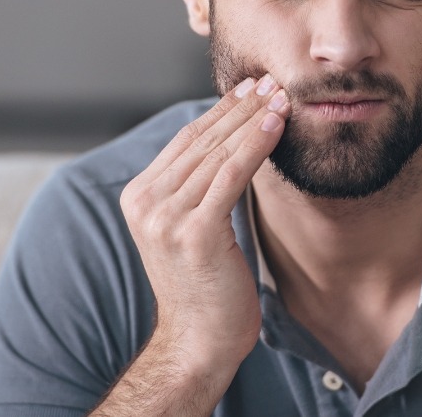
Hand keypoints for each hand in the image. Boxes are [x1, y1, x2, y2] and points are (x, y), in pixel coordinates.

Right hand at [119, 74, 289, 384]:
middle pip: (202, 140)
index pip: (186, 139)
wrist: (199, 340)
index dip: (221, 110)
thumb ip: (196, 184)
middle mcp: (146, 202)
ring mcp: (166, 217)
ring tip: (280, 96)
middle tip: (270, 81)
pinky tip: (275, 124)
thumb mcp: (191, 224)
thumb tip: (230, 138)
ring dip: (253, 119)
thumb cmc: (205, 281)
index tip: (249, 88)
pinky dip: (255, 145)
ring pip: (218, 152)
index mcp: (140, 195)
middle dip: (241, 107)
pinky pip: (231, 175)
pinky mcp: (194, 232)